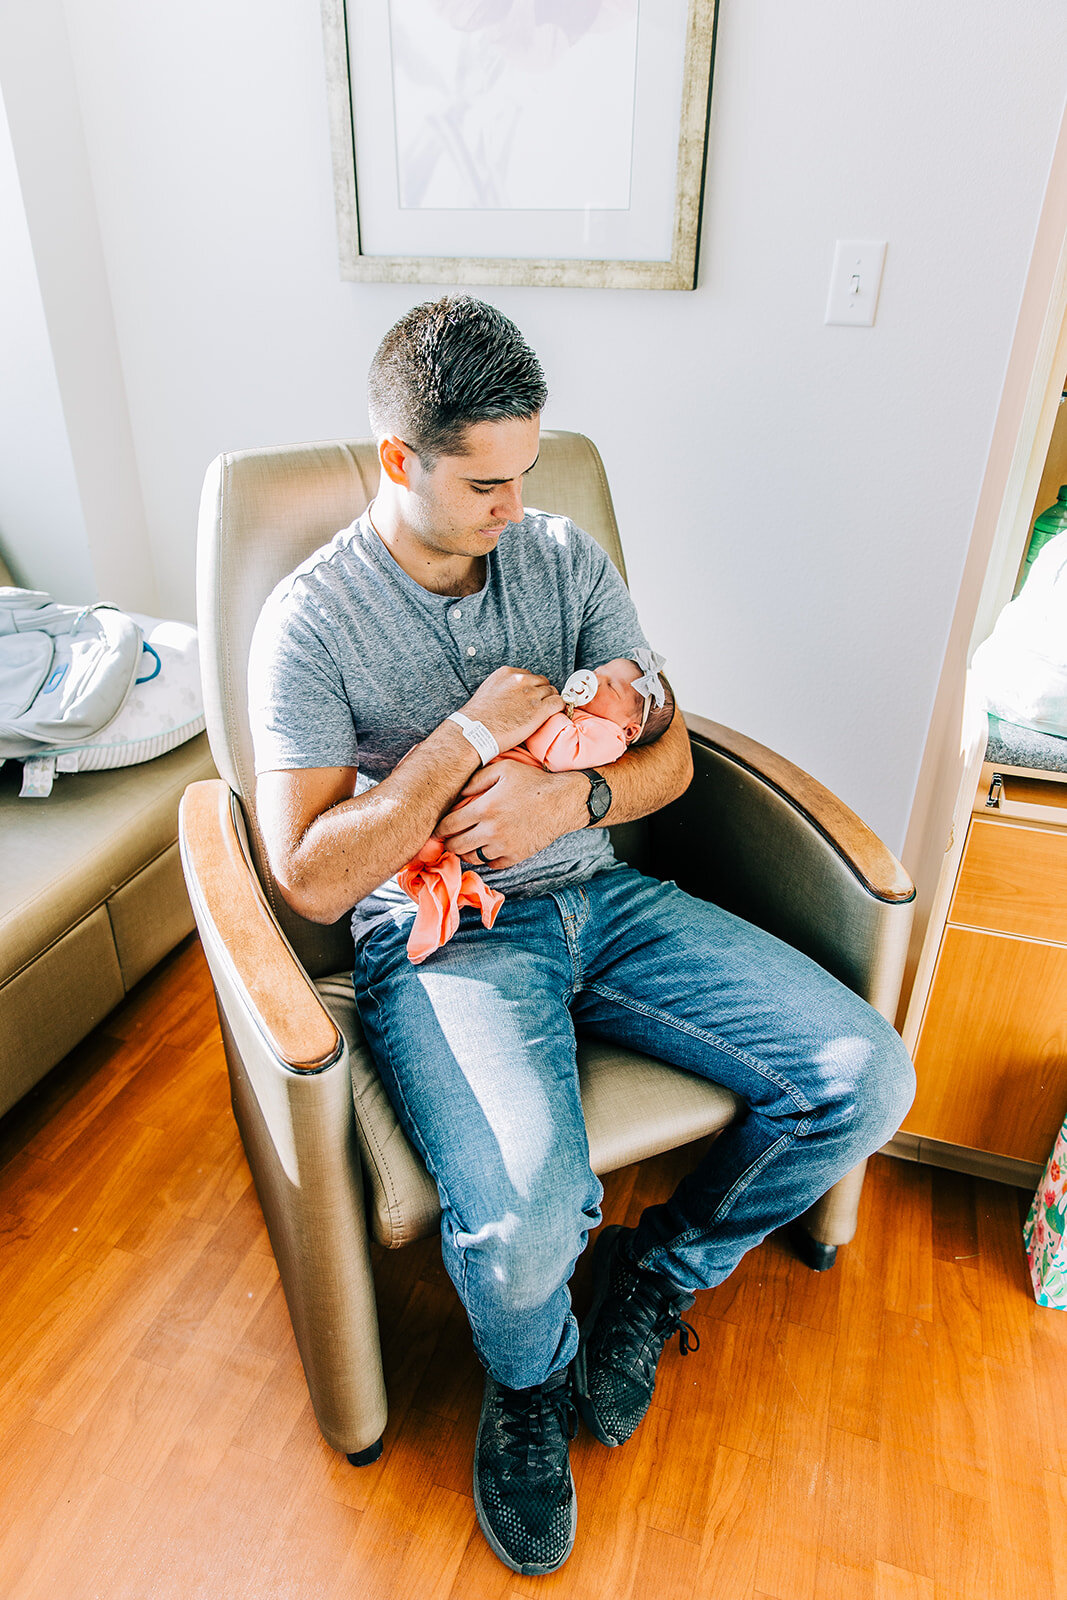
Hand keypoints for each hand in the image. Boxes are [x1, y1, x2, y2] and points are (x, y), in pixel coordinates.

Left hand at [436, 762, 586, 867]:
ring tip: (468, 841)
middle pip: (456, 846)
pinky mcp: (515, 857)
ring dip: (466, 851)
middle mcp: (491, 831)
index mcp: (484, 808)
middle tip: (450, 836)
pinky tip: (487, 846)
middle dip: (449, 842)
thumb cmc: (532, 782)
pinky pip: (491, 864)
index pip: (448, 826)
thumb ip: (475, 779)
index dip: (438, 829)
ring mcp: (503, 846)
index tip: (438, 828)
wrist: (563, 802)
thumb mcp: (502, 769)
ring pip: (471, 858)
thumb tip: (455, 793)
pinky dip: (485, 857)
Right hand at [461, 667, 564, 753]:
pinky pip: (559, 703)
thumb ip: (504, 686)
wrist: (475, 732)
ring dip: (550, 701)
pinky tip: (553, 715)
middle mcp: (521, 680)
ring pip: (552, 692)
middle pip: (543, 682)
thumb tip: (513, 693)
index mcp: (508, 673)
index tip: (529, 698)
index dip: (532, 688)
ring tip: (544, 713)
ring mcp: (532, 694)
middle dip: (542, 694)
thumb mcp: (489, 690)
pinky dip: (559, 708)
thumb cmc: (479, 717)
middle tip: (538, 707)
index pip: (530, 675)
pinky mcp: (540, 710)